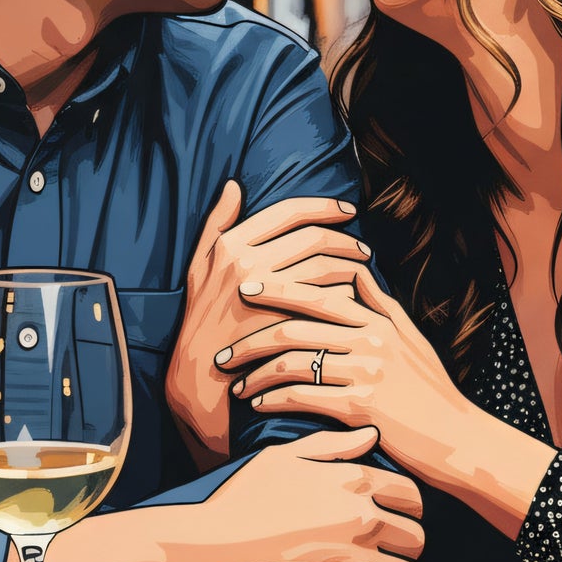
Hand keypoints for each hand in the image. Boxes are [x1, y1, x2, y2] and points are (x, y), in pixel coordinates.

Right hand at [166, 181, 371, 462]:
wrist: (201, 376)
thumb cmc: (201, 317)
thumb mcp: (199, 266)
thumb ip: (217, 223)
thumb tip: (234, 185)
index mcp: (232, 245)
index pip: (289, 211)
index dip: (324, 206)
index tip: (347, 210)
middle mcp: (249, 264)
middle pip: (314, 238)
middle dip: (346, 238)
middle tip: (363, 247)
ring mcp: (267, 294)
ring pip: (325, 266)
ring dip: (350, 265)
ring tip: (361, 269)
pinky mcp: (285, 321)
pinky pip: (327, 299)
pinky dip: (346, 293)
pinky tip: (353, 296)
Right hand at [212, 426, 424, 561]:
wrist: (211, 551)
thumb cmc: (243, 499)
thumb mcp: (284, 455)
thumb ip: (334, 444)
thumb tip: (371, 434)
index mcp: (353, 483)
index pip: (412, 495)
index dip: (409, 506)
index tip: (395, 514)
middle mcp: (362, 520)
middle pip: (417, 538)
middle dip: (407, 545)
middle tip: (388, 549)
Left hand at [220, 267, 476, 483]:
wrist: (455, 437)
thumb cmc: (430, 388)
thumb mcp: (410, 336)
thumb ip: (380, 303)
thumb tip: (355, 267)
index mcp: (378, 319)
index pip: (318, 292)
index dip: (278, 287)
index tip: (244, 288)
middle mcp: (370, 339)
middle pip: (296, 327)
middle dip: (251, 336)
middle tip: (222, 350)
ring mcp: (366, 372)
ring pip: (294, 362)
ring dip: (257, 373)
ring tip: (237, 385)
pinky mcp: (360, 407)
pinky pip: (303, 397)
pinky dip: (273, 399)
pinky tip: (258, 406)